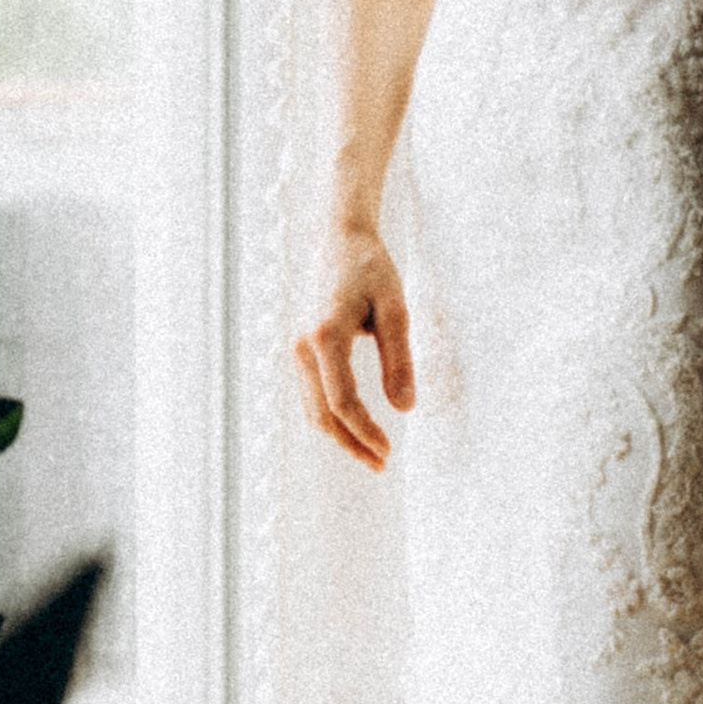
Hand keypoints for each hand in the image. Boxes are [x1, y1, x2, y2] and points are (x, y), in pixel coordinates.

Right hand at [295, 226, 414, 469]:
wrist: (339, 240)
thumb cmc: (372, 269)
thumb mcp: (395, 309)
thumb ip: (399, 359)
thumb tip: (406, 408)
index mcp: (326, 335)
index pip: (342, 401)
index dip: (365, 431)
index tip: (389, 451)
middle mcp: (303, 346)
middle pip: (322, 414)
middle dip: (352, 444)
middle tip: (382, 464)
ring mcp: (297, 349)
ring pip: (313, 409)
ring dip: (341, 436)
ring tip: (373, 454)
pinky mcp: (300, 350)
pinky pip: (311, 395)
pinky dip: (331, 418)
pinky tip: (355, 428)